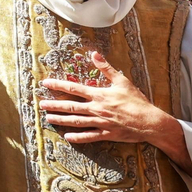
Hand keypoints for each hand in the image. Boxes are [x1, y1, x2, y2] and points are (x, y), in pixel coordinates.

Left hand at [39, 52, 176, 147]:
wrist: (150, 121)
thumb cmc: (137, 101)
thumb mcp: (122, 81)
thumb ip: (106, 68)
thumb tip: (94, 53)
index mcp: (99, 95)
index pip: (73, 88)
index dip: (58, 85)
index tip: (45, 83)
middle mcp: (97, 109)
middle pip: (71, 107)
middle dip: (54, 105)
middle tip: (41, 105)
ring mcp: (101, 123)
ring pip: (76, 122)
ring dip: (61, 120)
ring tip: (49, 119)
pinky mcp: (107, 134)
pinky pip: (89, 137)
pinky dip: (78, 137)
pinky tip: (67, 137)